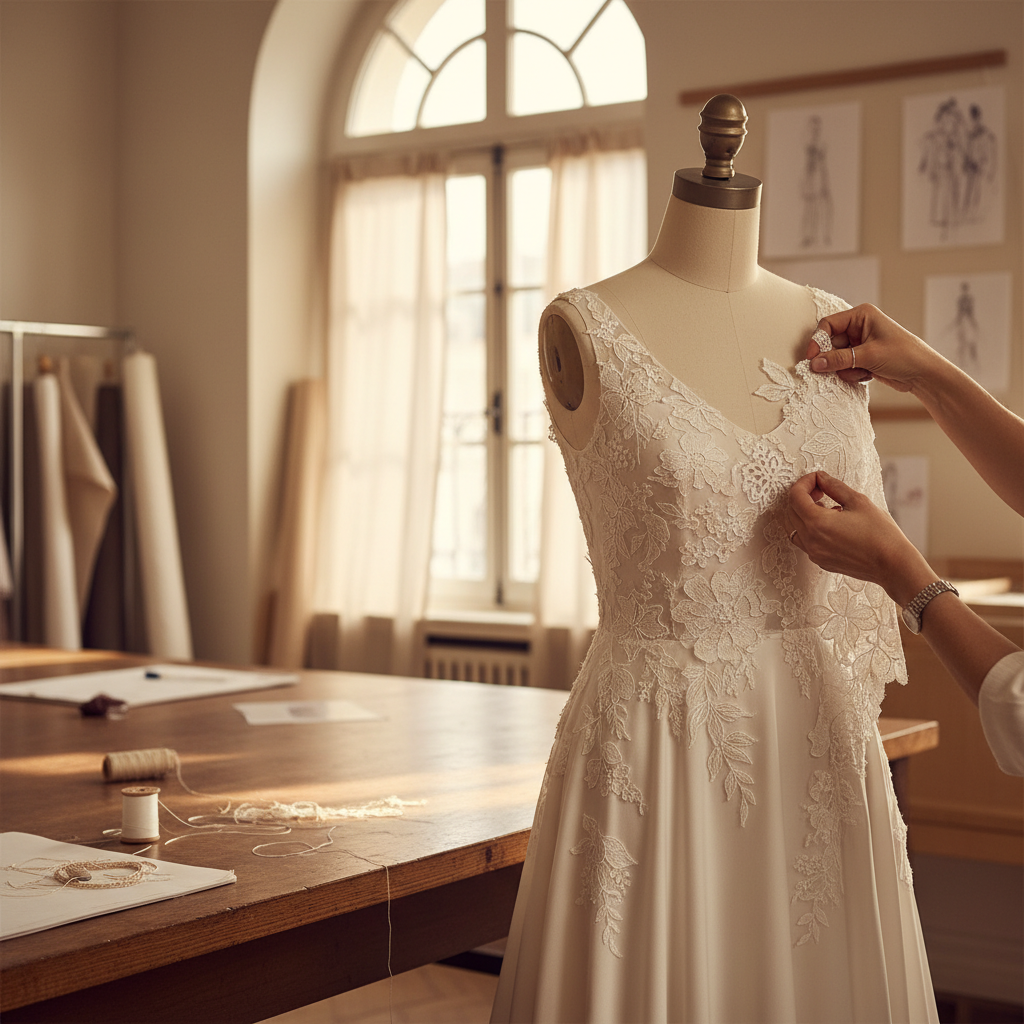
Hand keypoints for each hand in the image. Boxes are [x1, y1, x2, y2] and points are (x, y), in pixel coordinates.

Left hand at [786, 471, 936, 605]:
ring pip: (795, 528)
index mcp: (816, 523)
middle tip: (821, 489)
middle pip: (791, 512)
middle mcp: (810, 541)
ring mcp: (814, 554)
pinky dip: (810, 529)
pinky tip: (832, 524)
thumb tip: (821, 477)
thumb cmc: (880, 533)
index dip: (804, 482)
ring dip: (804, 513)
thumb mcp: (858, 502)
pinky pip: (806, 542)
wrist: (893, 565)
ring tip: (826, 507)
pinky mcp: (822, 562)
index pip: (795, 497)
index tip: (817, 478)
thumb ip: (834, 486)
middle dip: (802, 496)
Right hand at [805, 304, 944, 393]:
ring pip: (836, 358)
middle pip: (830, 343)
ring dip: (845, 369)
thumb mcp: (868, 356)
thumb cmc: (903, 355)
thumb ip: (839, 359)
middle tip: (839, 370)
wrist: (923, 374)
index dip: (817, 341)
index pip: (828, 325)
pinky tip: (869, 374)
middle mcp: (859, 327)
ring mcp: (860, 344)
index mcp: (861, 316)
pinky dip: (852, 374)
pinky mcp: (862, 359)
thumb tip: (814, 363)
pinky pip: (845, 367)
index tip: (812, 359)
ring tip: (863, 371)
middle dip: (834, 359)